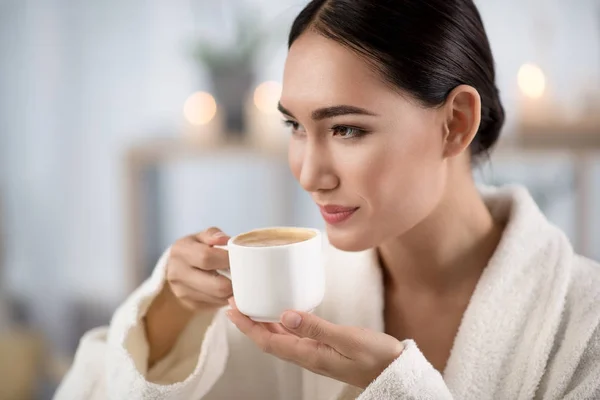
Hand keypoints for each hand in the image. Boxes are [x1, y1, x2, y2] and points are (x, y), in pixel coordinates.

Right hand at [166, 227, 232, 310]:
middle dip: (235, 280)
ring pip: (219, 297)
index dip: (228, 259)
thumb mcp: (202, 236)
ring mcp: (182, 292)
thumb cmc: (195, 248)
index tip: (240, 258)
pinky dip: (225, 297)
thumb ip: (213, 234)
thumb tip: (225, 240)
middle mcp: (177, 273)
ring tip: (235, 279)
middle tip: (243, 273)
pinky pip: (215, 305)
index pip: (207, 258)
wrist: (177, 266)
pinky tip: (226, 287)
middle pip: (217, 285)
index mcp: (180, 251)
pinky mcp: (190, 304)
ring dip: (232, 290)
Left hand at [227, 300, 403, 388]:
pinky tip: (281, 313)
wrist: (394, 370)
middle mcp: (307, 356)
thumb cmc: (375, 356)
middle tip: (235, 302)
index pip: (269, 342)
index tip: (232, 309)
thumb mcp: (347, 338)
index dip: (248, 326)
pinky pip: (294, 336)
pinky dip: (282, 324)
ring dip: (263, 323)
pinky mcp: (323, 348)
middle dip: (250, 322)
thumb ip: (315, 327)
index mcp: (309, 355)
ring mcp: (314, 353)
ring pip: (280, 338)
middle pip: (270, 340)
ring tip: (251, 305)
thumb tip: (285, 314)